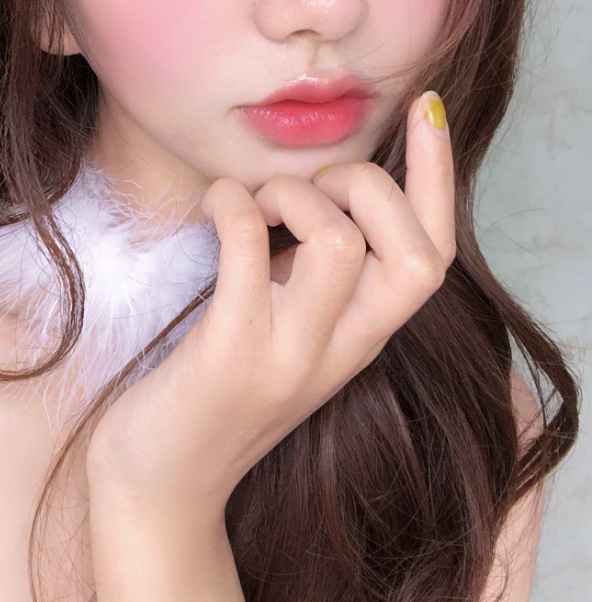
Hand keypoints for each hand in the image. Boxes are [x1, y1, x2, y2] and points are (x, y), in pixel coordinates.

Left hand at [85, 91, 454, 520]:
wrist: (161, 488)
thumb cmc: (216, 392)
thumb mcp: (286, 331)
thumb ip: (311, 276)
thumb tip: (310, 191)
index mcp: (360, 339)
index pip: (435, 258)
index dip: (440, 180)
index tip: (427, 112)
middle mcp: (339, 350)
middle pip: (415, 255)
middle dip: (369, 186)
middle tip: (307, 190)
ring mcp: (287, 356)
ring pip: (339, 245)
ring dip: (295, 195)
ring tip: (259, 205)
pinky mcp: (229, 354)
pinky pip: (246, 250)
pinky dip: (231, 205)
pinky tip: (210, 205)